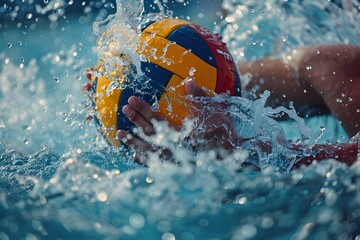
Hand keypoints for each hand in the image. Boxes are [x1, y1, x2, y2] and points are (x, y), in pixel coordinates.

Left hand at [117, 80, 241, 163]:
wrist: (234, 155)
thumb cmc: (224, 132)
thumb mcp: (214, 111)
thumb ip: (199, 97)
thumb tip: (187, 81)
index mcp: (181, 133)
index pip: (157, 119)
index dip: (143, 108)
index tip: (131, 99)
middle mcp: (174, 147)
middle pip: (150, 133)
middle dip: (136, 120)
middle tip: (123, 108)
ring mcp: (174, 158)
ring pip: (149, 150)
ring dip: (134, 141)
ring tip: (119, 133)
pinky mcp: (176, 165)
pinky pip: (156, 163)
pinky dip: (144, 159)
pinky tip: (134, 155)